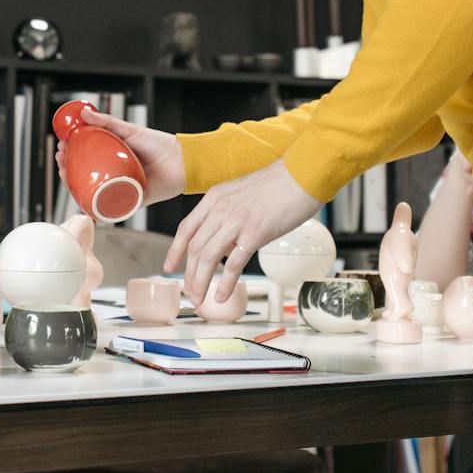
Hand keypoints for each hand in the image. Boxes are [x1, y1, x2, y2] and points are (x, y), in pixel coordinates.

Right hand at [54, 107, 184, 203]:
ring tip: (64, 175)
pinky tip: (81, 203)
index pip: (84, 158)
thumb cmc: (158, 144)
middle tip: (60, 160)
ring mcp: (121, 189)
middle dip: (66, 170)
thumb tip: (82, 113)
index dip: (69, 155)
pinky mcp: (130, 202)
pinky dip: (94, 209)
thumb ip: (107, 122)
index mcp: (112, 159)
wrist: (181, 161)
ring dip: (74, 187)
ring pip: (92, 192)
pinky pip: (110, 209)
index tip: (60, 147)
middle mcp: (114, 175)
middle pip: (83, 176)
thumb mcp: (129, 130)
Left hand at [166, 160, 323, 306]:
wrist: (303, 174)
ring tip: (200, 299)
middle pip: (194, 247)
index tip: (169, 267)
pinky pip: (233, 264)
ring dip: (200, 282)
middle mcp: (220, 209)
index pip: (186, 228)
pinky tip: (221, 295)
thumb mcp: (242, 192)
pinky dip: (225, 283)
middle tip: (189, 292)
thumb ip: (229, 213)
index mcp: (215, 197)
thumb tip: (226, 240)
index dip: (175, 250)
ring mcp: (236, 221)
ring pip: (207, 258)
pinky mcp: (255, 234)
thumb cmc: (280, 183)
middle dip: (189, 275)